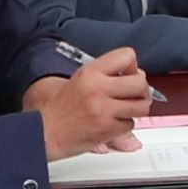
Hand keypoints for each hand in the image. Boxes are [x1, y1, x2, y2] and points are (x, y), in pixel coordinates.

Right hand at [28, 47, 148, 158]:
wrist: (45, 132)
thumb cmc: (61, 109)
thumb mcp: (80, 80)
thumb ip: (107, 74)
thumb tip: (138, 74)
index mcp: (90, 73)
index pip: (127, 56)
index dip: (133, 67)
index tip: (129, 75)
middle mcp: (98, 89)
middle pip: (140, 82)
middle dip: (142, 90)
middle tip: (135, 95)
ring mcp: (103, 109)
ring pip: (141, 105)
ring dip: (137, 108)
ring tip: (127, 109)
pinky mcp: (107, 129)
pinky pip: (131, 124)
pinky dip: (125, 125)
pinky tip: (113, 122)